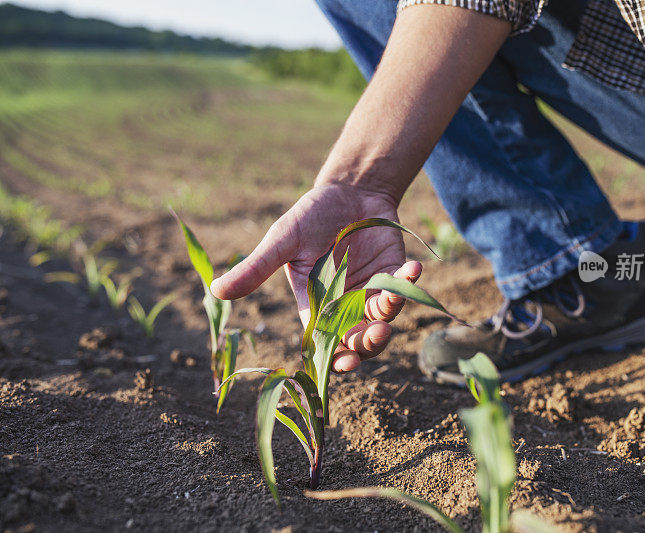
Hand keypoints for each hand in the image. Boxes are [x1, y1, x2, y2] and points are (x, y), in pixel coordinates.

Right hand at [210, 183, 421, 371]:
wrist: (348, 190)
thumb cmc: (310, 215)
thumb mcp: (282, 240)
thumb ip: (256, 268)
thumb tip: (215, 290)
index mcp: (315, 305)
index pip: (324, 342)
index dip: (335, 357)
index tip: (344, 362)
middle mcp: (345, 306)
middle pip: (358, 340)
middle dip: (368, 344)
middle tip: (375, 335)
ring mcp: (371, 292)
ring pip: (382, 320)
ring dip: (390, 315)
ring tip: (393, 298)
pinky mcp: (394, 275)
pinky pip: (403, 288)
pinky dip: (409, 282)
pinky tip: (413, 268)